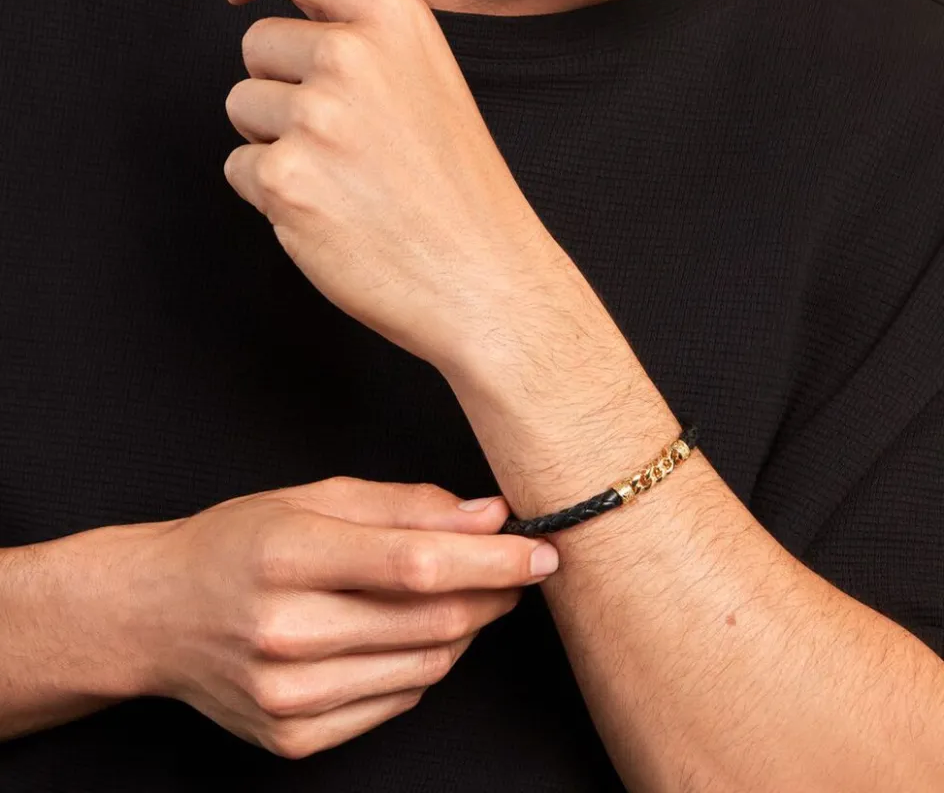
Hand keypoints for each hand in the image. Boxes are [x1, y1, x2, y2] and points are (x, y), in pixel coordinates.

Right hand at [133, 477, 556, 758]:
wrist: (158, 614)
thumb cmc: (239, 542)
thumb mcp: (315, 500)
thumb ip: (407, 505)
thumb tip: (488, 514)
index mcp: (288, 555)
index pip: (416, 563)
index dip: (493, 559)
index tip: (541, 551)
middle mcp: (285, 631)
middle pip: (433, 622)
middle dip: (494, 592)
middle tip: (514, 568)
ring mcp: (289, 695)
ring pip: (428, 666)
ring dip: (465, 628)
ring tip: (459, 594)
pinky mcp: (295, 736)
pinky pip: (399, 700)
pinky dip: (424, 664)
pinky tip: (408, 633)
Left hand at [222, 0, 572, 374]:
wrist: (486, 280)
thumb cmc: (463, 192)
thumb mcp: (431, 80)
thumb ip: (365, 37)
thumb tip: (284, 10)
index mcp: (393, 17)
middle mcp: (350, 54)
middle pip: (256, 46)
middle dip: (281, 87)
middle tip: (341, 140)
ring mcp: (315, 118)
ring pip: (243, 109)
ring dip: (275, 142)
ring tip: (344, 180)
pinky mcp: (286, 180)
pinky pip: (240, 170)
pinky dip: (272, 195)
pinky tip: (330, 214)